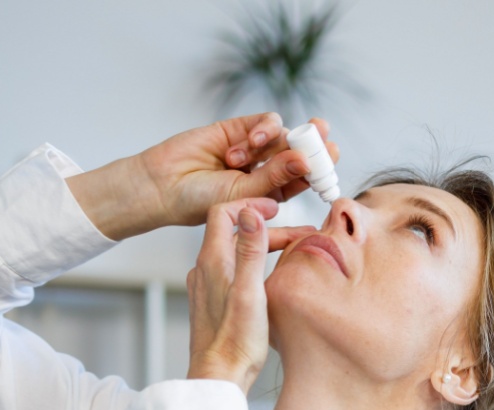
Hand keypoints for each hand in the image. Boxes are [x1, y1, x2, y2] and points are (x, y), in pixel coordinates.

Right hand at [67, 114, 338, 240]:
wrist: (162, 186)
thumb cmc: (200, 203)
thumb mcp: (242, 196)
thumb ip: (273, 178)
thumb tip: (305, 159)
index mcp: (272, 194)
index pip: (305, 179)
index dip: (320, 169)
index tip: (331, 160)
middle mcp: (266, 170)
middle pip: (301, 151)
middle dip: (314, 143)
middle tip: (322, 135)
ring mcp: (253, 149)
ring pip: (283, 135)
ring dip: (274, 140)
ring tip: (250, 151)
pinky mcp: (238, 128)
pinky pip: (265, 122)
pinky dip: (262, 128)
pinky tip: (248, 141)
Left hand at [186, 198, 314, 392]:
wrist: (219, 376)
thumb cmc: (236, 341)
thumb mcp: (251, 290)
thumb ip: (250, 250)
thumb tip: (250, 212)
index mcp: (213, 261)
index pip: (225, 212)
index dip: (251, 205)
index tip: (276, 209)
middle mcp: (204, 269)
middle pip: (234, 233)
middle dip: (267, 230)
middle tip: (299, 236)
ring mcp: (206, 286)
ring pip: (234, 253)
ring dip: (262, 248)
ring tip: (291, 255)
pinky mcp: (211, 302)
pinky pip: (231, 271)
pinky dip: (251, 265)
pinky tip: (269, 278)